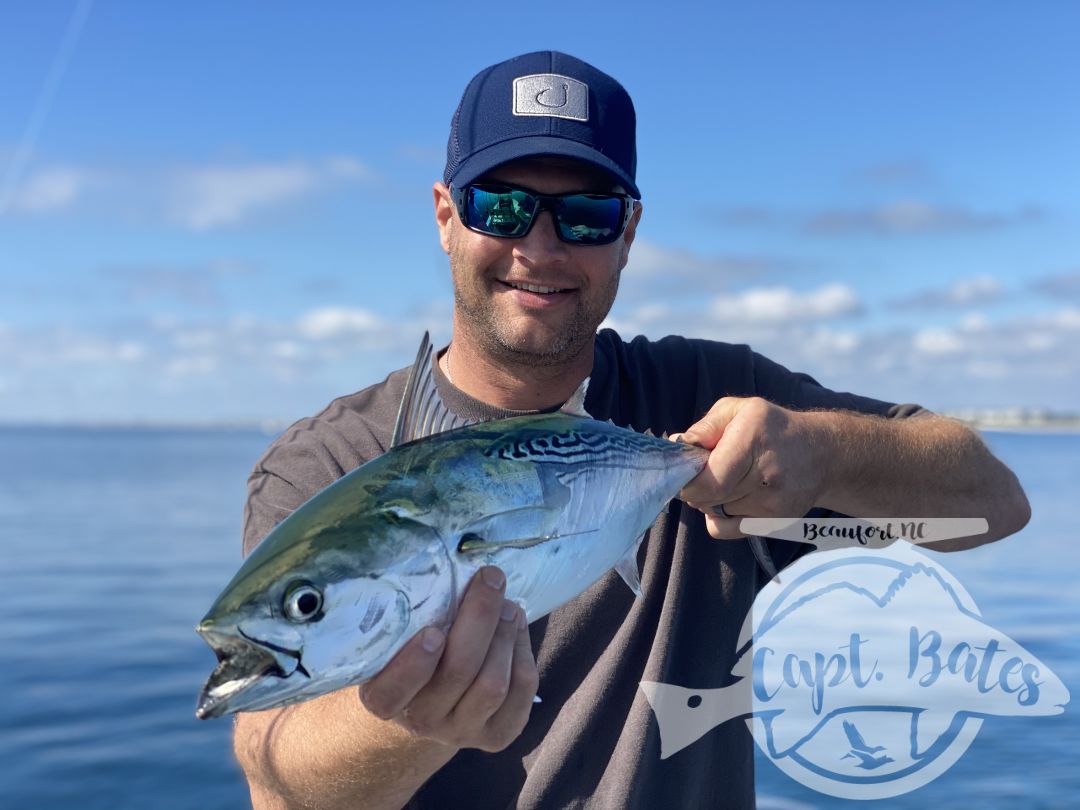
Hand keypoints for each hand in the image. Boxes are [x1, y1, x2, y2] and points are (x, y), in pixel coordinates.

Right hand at [359, 566, 538, 752]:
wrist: (432, 699)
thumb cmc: (412, 651)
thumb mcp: (399, 636)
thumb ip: (412, 614)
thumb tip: (453, 566)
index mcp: (384, 699)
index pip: (391, 692)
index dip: (413, 664)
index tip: (432, 632)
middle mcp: (421, 721)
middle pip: (457, 673)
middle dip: (479, 619)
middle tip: (490, 579)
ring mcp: (461, 731)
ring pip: (492, 684)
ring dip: (505, 634)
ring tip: (507, 604)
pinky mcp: (498, 735)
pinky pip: (520, 690)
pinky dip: (523, 650)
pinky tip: (516, 627)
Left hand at [672, 397, 827, 538]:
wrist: (822, 454)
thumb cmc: (771, 428)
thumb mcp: (738, 410)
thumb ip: (705, 427)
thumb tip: (676, 446)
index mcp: (753, 437)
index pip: (707, 480)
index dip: (687, 481)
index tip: (684, 472)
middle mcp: (767, 472)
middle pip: (708, 497)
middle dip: (695, 488)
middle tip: (702, 474)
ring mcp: (774, 502)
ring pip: (715, 512)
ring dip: (709, 500)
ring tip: (726, 481)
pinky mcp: (776, 522)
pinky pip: (726, 531)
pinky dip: (719, 519)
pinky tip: (731, 500)